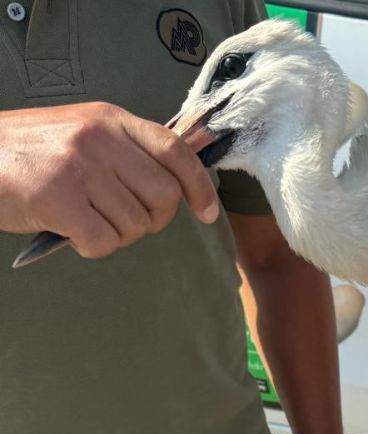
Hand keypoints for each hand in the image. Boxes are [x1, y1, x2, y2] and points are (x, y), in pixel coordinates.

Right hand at [0, 102, 217, 258]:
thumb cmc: (29, 151)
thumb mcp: (82, 132)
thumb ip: (126, 151)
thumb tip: (175, 185)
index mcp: (112, 120)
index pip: (176, 151)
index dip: (199, 186)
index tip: (207, 213)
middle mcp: (101, 140)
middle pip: (164, 196)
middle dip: (154, 220)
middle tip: (127, 222)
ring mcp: (80, 170)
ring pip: (136, 224)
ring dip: (119, 235)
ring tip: (90, 222)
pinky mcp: (59, 201)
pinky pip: (104, 242)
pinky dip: (93, 247)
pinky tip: (73, 235)